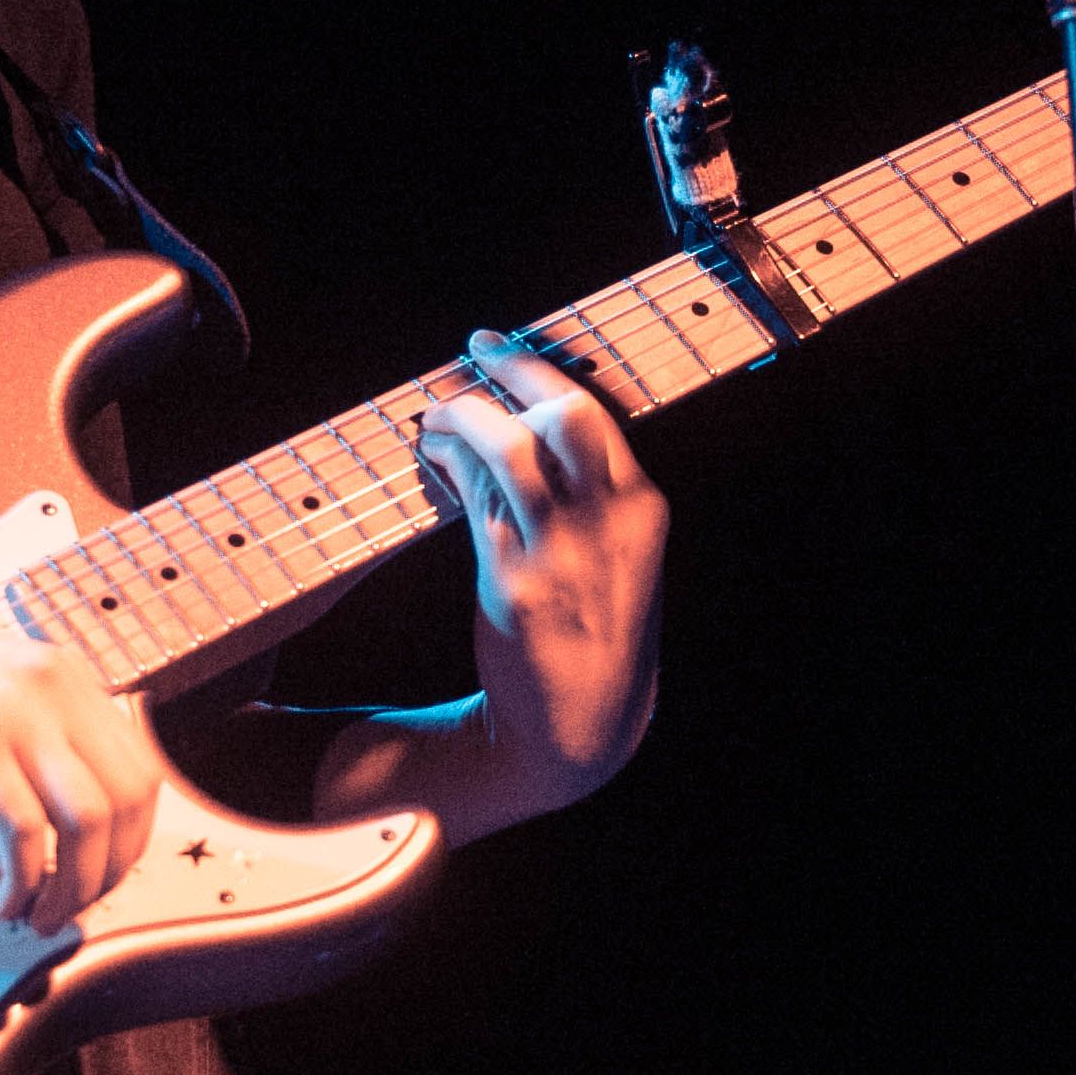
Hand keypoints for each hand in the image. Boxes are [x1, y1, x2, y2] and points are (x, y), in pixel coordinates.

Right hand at [0, 574, 173, 926]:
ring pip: (87, 820)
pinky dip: (23, 878)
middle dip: (111, 871)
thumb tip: (75, 812)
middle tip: (76, 907)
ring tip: (43, 916)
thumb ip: (39, 732)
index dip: (133, 841)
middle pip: (128, 800)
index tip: (101, 876)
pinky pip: (22, 828)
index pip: (142, 773)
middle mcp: (55, 687)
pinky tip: (4, 898)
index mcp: (70, 676)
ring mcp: (14, 711)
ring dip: (73, 886)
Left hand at [322, 332, 666, 842]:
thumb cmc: (594, 631)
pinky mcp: (514, 585)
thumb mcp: (622, 558)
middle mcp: (609, 526)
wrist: (582, 725)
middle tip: (468, 360)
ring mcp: (562, 555)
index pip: (594, 413)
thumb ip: (593, 494)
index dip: (538, 371)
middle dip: (508, 375)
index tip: (499, 348)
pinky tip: (433, 464)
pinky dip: (447, 468)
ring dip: (462, 419)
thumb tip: (523, 422)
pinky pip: (473, 502)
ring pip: (507, 450)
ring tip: (437, 419)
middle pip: (562, 415)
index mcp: (643, 512)